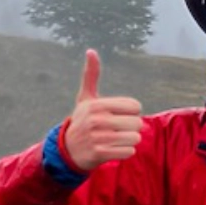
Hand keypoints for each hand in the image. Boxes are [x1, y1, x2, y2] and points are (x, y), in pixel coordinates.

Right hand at [64, 49, 144, 170]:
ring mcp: (98, 137)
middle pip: (137, 123)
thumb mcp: (85, 98)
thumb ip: (91, 76)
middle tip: (119, 129)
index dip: (132, 111)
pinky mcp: (100, 153)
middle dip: (132, 128)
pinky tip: (114, 149)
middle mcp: (97, 120)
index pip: (135, 106)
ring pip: (135, 138)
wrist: (68, 150)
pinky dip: (126, 152)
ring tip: (117, 139)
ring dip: (130, 141)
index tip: (120, 115)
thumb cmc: (82, 120)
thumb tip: (91, 51)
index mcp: (97, 104)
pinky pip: (129, 152)